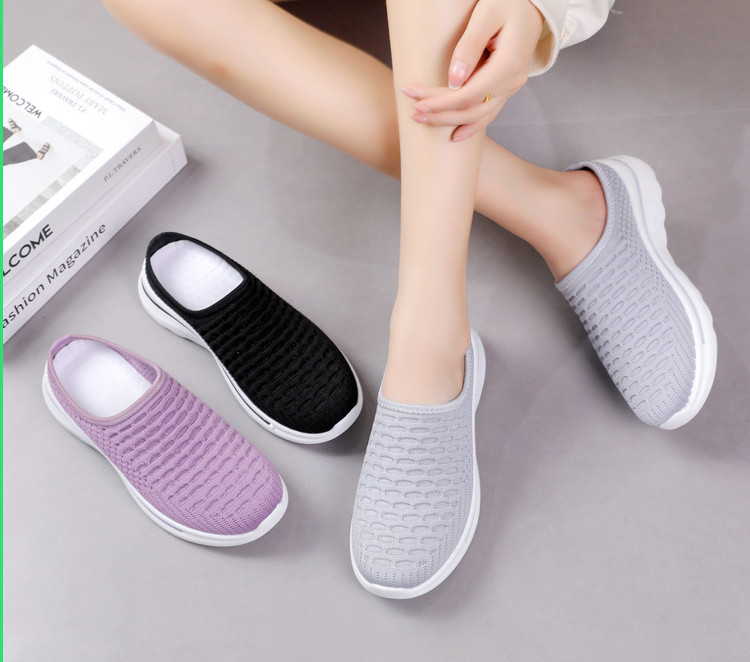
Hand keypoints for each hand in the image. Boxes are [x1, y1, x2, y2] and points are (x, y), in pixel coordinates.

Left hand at [402, 0, 543, 140]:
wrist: (530, 6)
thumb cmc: (506, 3)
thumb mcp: (485, 14)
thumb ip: (469, 46)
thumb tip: (454, 81)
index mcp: (509, 63)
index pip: (469, 94)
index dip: (441, 102)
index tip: (416, 99)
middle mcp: (513, 81)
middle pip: (471, 109)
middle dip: (440, 114)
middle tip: (413, 112)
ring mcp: (511, 87)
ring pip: (479, 116)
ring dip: (450, 121)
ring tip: (424, 119)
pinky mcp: (506, 88)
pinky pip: (489, 113)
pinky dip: (471, 126)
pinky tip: (455, 136)